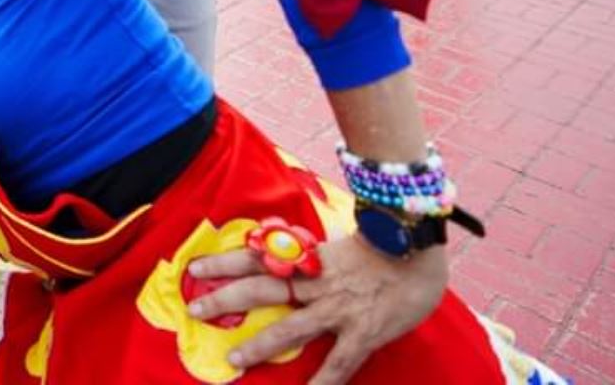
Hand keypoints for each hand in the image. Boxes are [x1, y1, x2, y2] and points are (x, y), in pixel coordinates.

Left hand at [185, 236, 447, 384]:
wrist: (420, 249)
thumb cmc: (383, 243)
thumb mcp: (338, 243)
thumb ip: (313, 256)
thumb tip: (288, 255)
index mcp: (309, 258)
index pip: (257, 256)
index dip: (225, 262)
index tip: (195, 268)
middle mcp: (316, 283)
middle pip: (261, 290)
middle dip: (225, 300)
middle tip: (194, 310)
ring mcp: (337, 309)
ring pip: (290, 329)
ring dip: (259, 345)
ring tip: (233, 360)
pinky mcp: (363, 332)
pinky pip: (339, 363)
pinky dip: (323, 382)